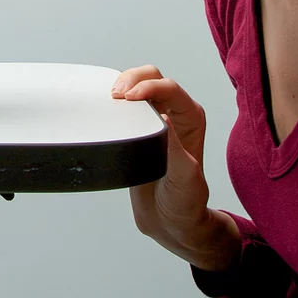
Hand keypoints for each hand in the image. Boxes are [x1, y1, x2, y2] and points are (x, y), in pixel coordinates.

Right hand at [113, 65, 237, 270]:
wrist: (169, 221)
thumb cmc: (183, 201)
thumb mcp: (184, 177)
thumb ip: (175, 148)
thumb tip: (164, 118)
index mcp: (190, 119)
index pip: (169, 89)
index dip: (148, 88)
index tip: (128, 99)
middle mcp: (175, 113)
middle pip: (153, 77)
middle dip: (133, 78)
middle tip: (116, 94)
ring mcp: (155, 118)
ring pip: (138, 83)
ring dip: (122, 83)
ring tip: (110, 97)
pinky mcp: (138, 127)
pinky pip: (126, 102)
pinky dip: (115, 97)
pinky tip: (107, 104)